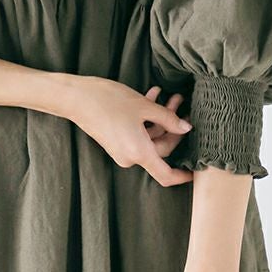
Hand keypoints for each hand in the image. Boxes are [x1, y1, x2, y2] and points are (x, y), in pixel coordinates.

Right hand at [67, 76, 194, 186]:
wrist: (75, 97)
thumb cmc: (108, 101)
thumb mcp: (143, 107)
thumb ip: (168, 118)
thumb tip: (186, 127)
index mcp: (139, 153)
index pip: (166, 175)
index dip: (183, 176)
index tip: (196, 170)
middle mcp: (130, 156)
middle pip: (161, 149)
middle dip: (173, 127)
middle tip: (181, 104)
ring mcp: (121, 149)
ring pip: (150, 138)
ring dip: (161, 119)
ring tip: (169, 96)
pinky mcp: (115, 141)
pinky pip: (138, 135)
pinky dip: (146, 120)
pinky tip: (152, 96)